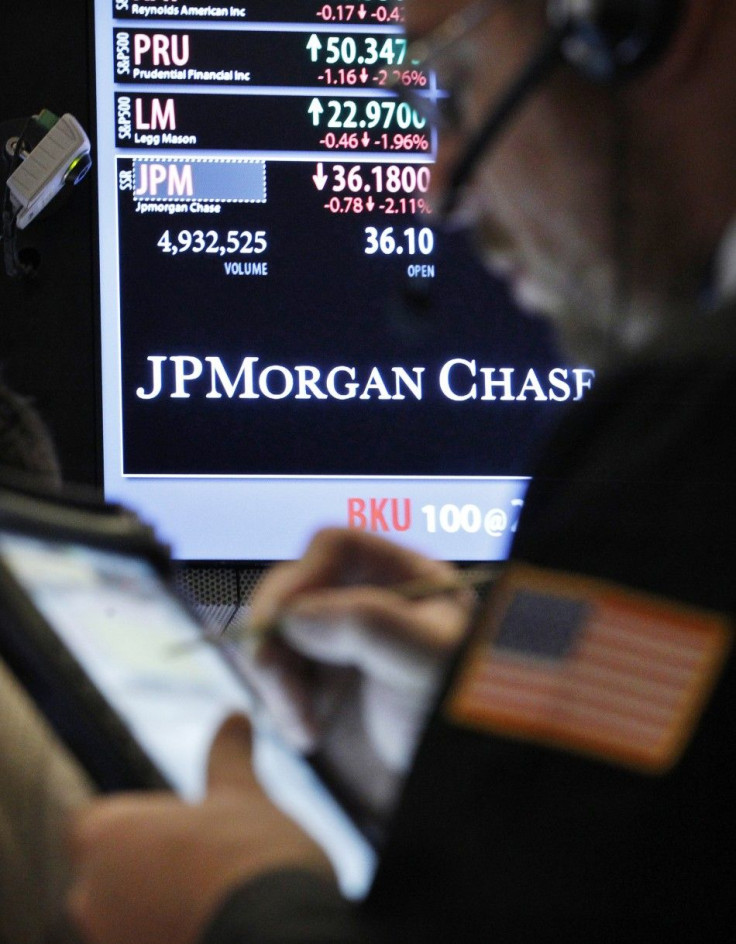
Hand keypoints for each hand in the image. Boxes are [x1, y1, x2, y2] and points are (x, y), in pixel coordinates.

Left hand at [66, 715, 331, 943]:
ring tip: (218, 896)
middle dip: (150, 865)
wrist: (274, 934)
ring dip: (161, 903)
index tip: (182, 825)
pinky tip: (216, 924)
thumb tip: (235, 714)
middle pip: (111, 871)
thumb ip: (228, 755)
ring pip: (127, 914)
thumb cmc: (249, 856)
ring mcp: (108, 941)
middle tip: (208, 860)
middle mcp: (88, 894)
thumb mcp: (243, 793)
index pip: (94, 822)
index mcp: (105, 834)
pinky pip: (146, 939)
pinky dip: (172, 932)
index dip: (139, 821)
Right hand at [245, 529, 473, 821]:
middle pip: (288, 589)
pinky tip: (308, 734)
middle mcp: (358, 603)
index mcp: (399, 579)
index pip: (334, 548)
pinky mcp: (310, 688)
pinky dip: (275, 704)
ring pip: (269, 635)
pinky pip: (268, 680)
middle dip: (274, 635)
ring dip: (273, 679)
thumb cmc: (460, 711)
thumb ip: (369, 627)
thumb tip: (293, 614)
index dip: (303, 576)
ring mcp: (330, 645)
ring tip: (307, 729)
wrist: (455, 784)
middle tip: (274, 680)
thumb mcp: (427, 661)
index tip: (284, 624)